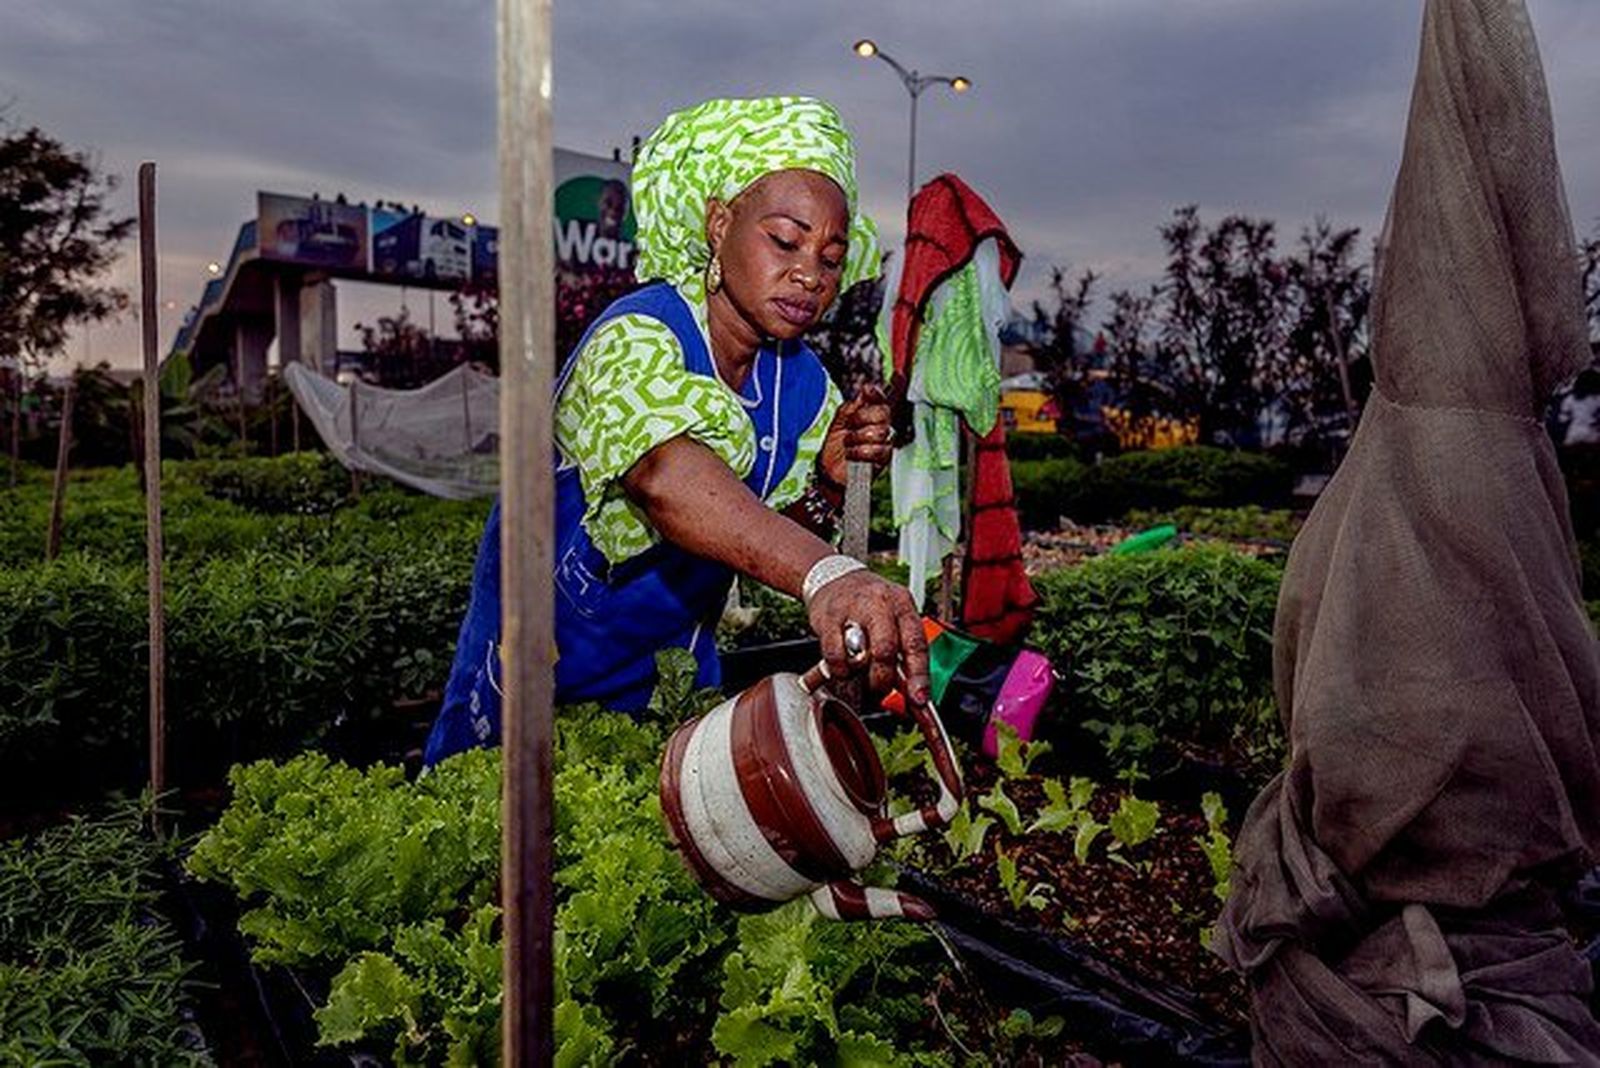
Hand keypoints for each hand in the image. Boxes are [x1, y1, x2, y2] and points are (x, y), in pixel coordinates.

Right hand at [806, 569, 929, 702]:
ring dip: (860, 672)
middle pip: (886, 651)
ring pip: (860, 655)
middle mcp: (880, 604)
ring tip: (859, 668)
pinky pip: (835, 656)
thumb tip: (914, 692)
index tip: (919, 699)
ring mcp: (853, 609)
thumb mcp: (894, 617)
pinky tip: (842, 664)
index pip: (916, 644)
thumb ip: (904, 650)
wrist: (835, 577)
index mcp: (902, 605)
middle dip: (883, 678)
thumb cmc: (869, 603)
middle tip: (879, 686)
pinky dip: (840, 669)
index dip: (919, 676)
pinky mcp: (828, 618)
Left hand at [818, 384, 893, 488]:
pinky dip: (859, 452)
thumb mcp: (838, 422)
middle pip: (884, 413)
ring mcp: (883, 443)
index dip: (878, 394)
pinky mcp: (883, 459)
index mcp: (870, 416)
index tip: (868, 390)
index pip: (881, 400)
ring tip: (849, 444)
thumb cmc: (834, 448)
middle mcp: (879, 427)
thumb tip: (865, 391)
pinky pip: (878, 450)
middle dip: (863, 417)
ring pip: (880, 432)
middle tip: (850, 426)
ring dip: (857, 438)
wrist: (829, 471)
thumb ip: (852, 406)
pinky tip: (853, 455)